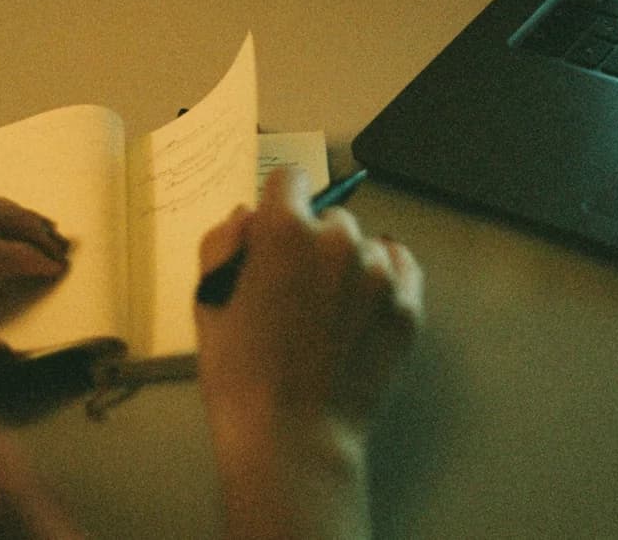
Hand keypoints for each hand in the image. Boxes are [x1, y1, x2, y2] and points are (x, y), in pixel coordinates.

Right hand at [194, 168, 423, 537]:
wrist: (292, 438)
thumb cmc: (240, 373)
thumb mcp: (209, 301)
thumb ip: (223, 244)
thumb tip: (246, 216)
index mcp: (284, 230)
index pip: (289, 179)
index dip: (278, 203)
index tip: (274, 230)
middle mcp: (338, 239)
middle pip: (329, 217)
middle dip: (312, 241)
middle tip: (296, 289)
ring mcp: (379, 273)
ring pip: (364, 246)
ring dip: (348, 265)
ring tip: (328, 313)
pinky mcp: (408, 306)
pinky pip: (400, 266)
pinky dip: (384, 277)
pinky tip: (362, 307)